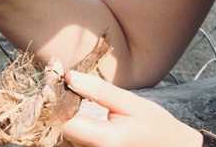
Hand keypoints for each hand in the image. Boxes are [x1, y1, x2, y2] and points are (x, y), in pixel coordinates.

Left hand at [62, 71, 202, 146]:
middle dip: (62, 115)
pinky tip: (83, 124)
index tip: (59, 91)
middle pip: (63, 135)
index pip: (65, 124)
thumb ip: (99, 91)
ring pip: (67, 142)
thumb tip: (69, 76)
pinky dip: (76, 135)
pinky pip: (76, 146)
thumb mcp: (131, 103)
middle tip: (67, 98)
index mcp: (107, 140)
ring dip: (68, 126)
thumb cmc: (156, 126)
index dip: (58, 107)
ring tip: (76, 110)